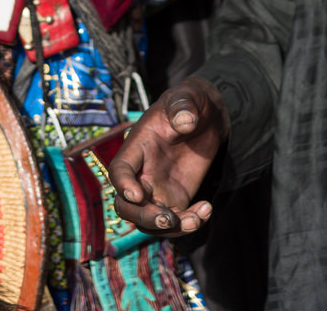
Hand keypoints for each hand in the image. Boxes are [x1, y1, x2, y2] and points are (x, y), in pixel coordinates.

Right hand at [106, 78, 227, 234]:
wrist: (207, 116)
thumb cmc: (189, 102)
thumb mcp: (186, 97)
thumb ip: (182, 106)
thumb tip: (185, 121)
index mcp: (137, 147)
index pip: (119, 170)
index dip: (123, 185)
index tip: (138, 195)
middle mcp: (142, 172)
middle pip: (127, 206)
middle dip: (145, 217)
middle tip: (170, 218)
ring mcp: (158, 189)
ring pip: (150, 221)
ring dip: (171, 228)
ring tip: (198, 218)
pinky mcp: (176, 199)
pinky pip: (176, 221)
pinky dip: (190, 223)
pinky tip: (207, 210)